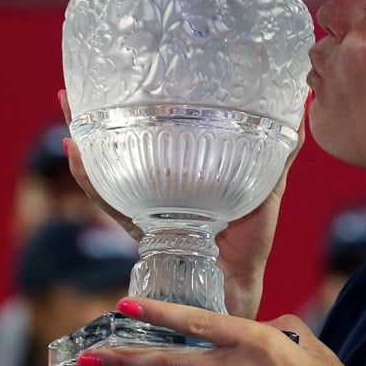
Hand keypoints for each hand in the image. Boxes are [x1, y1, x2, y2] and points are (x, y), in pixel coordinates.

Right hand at [57, 89, 306, 318]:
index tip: (120, 77)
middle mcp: (154, 190)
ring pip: (103, 168)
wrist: (237, 288)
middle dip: (93, 118)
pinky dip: (90, 177)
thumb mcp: (265, 190)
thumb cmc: (250, 242)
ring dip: (82, 137)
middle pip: (116, 148)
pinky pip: (109, 200)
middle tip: (73, 90)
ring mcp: (142, 208)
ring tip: (69, 106)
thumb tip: (296, 116)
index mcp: (181, 178)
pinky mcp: (138, 229)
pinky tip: (76, 151)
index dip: (134, 111)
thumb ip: (277, 158)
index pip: (153, 138)